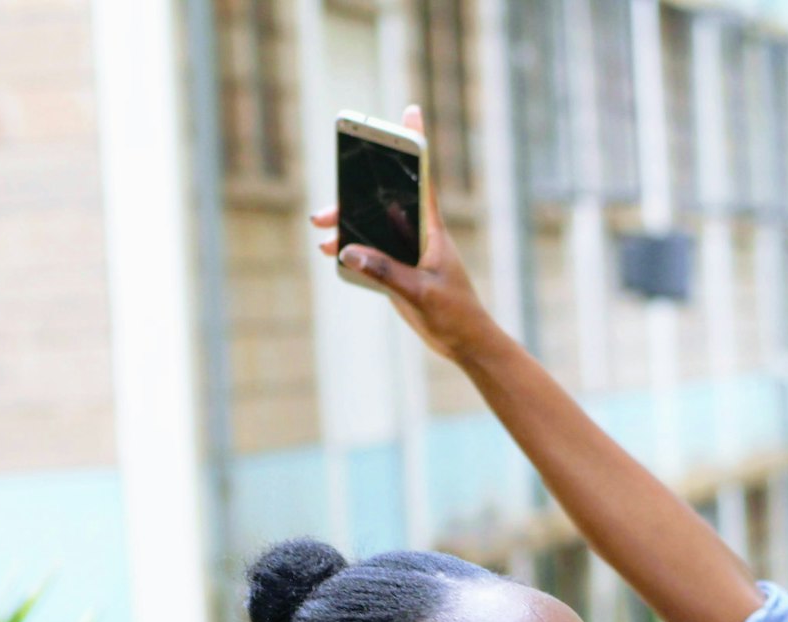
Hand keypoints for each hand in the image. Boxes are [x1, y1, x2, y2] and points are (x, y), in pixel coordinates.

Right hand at [311, 105, 496, 361]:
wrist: (465, 343)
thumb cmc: (456, 314)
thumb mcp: (421, 293)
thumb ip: (387, 272)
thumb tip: (348, 251)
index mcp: (431, 230)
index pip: (423, 178)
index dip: (415, 145)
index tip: (409, 111)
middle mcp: (418, 234)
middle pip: (382, 200)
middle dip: (352, 196)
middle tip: (324, 212)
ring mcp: (407, 251)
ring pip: (371, 225)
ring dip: (345, 226)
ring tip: (322, 234)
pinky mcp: (399, 271)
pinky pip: (369, 252)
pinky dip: (349, 251)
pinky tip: (332, 255)